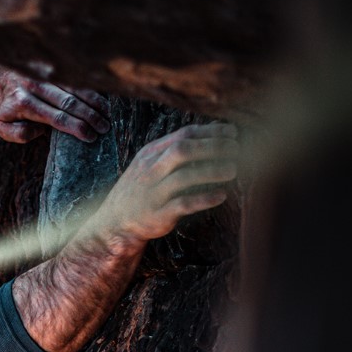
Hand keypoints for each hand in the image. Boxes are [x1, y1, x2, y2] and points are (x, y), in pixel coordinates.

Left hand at [0, 50, 110, 143]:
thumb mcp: (4, 126)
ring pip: (75, 89)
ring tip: (107, 116)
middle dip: (90, 117)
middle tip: (104, 129)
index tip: (90, 137)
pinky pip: (75, 79)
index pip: (56, 117)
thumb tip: (41, 131)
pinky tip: (103, 101)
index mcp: (24, 103)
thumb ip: (20, 134)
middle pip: (69, 103)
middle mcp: (36, 86)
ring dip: (94, 102)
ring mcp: (45, 74)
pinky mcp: (53, 67)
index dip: (75, 127)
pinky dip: (90, 90)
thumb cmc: (7, 107)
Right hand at [87, 122, 239, 247]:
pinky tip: (221, 196)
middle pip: (183, 151)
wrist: (115, 222)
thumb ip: (176, 148)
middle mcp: (150, 171)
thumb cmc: (141, 189)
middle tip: (237, 150)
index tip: (232, 133)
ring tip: (233, 170)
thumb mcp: (150, 164)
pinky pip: (183, 204)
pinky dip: (204, 199)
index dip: (210, 132)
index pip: (183, 136)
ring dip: (212, 172)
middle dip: (212, 148)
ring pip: (184, 177)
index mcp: (150, 154)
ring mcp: (153, 193)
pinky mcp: (158, 215)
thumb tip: (214, 130)